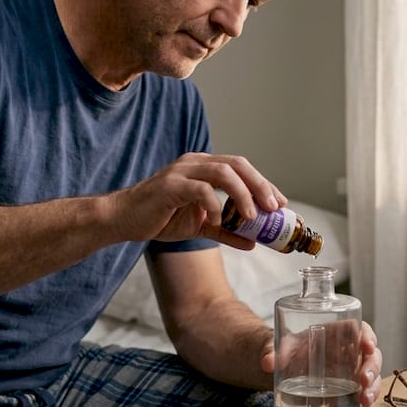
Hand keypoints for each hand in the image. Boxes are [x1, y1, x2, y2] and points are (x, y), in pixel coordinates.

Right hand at [109, 153, 286, 247]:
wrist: (125, 220)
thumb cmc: (161, 218)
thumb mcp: (201, 226)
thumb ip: (227, 231)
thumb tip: (253, 243)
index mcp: (204, 167)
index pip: (242, 168)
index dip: (264, 183)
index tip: (281, 204)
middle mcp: (195, 163)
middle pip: (238, 164)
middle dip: (260, 185)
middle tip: (274, 208)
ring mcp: (182, 171)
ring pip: (222, 172)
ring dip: (243, 194)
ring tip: (253, 216)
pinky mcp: (170, 185)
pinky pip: (199, 189)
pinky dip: (214, 204)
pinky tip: (218, 219)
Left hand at [259, 321, 383, 406]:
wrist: (283, 368)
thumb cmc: (288, 350)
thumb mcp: (280, 347)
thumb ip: (272, 350)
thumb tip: (267, 361)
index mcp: (337, 334)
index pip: (359, 329)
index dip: (368, 337)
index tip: (368, 346)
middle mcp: (349, 353)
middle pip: (371, 357)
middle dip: (371, 369)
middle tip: (364, 381)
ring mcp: (352, 373)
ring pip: (372, 379)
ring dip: (373, 391)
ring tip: (365, 403)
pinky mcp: (349, 392)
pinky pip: (364, 398)